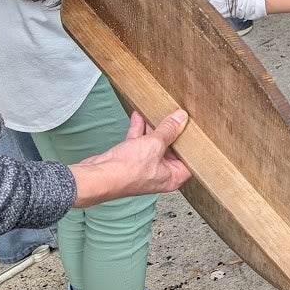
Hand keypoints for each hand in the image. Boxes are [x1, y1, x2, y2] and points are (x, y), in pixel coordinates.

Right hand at [70, 110, 191, 207]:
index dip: (190, 144)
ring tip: (157, 112)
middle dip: (170, 132)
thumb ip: (169, 130)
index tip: (192, 128)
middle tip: (175, 116)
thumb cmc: (126, 171)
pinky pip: (138, 143)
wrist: (97, 177)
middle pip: (171, 149)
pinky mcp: (130, 161)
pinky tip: (138, 116)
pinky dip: (139, 130)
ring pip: (153, 145)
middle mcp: (160, 174)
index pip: (188, 159)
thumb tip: (181, 118)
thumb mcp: (154, 144)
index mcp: (172, 176)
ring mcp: (144, 167)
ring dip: (153, 128)